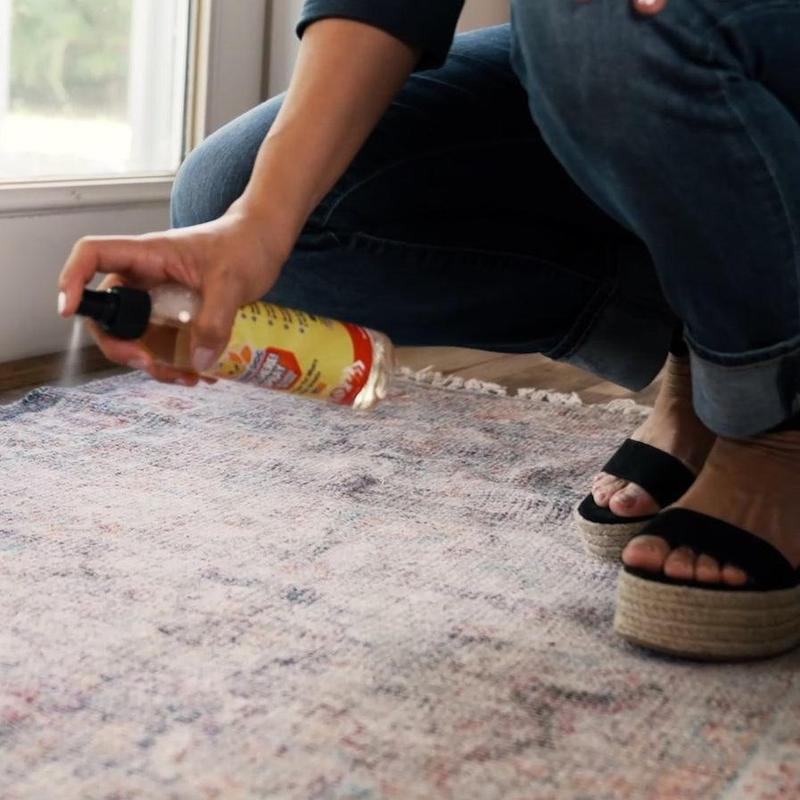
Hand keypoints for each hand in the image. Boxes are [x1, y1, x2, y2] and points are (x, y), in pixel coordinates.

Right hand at [58, 210, 289, 385]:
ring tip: (189, 376)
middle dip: (120, 345)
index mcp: (148, 255)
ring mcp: (160, 298)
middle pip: (109, 313)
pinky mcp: (178, 315)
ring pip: (137, 336)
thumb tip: (197, 361)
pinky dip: (177, 362)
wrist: (265, 243)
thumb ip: (216, 320)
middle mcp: (146, 277)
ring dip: (154, 362)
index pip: (92, 256)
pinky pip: (165, 343)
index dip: (73, 281)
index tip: (70, 311)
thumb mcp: (232, 283)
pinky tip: (202, 372)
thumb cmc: (245, 246)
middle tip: (148, 363)